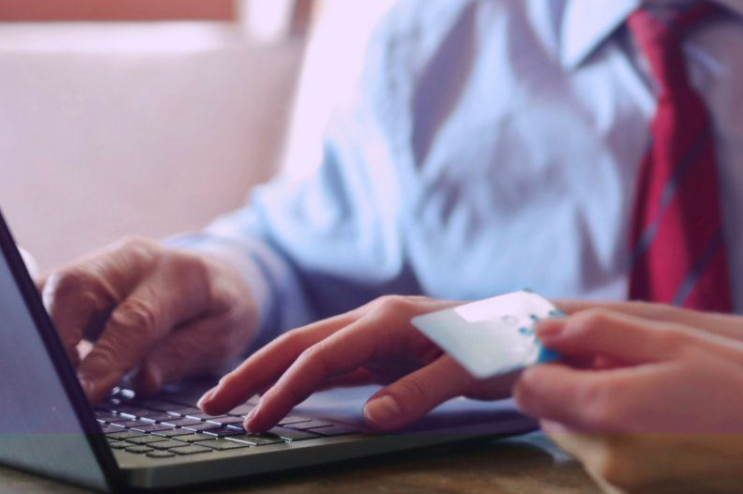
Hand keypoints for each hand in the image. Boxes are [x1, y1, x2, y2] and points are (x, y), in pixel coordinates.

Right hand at [40, 237, 259, 402]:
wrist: (214, 276)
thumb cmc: (218, 308)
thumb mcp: (223, 334)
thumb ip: (183, 354)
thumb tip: (142, 380)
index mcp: (178, 273)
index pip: (134, 318)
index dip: (105, 359)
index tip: (85, 394)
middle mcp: (132, 259)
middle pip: (76, 287)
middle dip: (57, 338)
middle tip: (56, 385)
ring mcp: (100, 263)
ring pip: (51, 288)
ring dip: (40, 333)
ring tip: (45, 376)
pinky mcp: (77, 276)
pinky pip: (43, 294)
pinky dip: (35, 325)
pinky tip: (37, 356)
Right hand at [198, 295, 513, 431]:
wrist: (534, 328)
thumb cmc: (506, 345)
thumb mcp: (471, 371)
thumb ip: (421, 391)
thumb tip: (370, 416)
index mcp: (389, 319)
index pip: (321, 356)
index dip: (283, 389)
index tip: (253, 422)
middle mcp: (376, 319)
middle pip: (299, 343)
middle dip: (252, 372)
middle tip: (208, 405)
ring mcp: (378, 332)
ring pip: (310, 351)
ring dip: (269, 374)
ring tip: (230, 402)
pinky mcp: (386, 348)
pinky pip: (333, 364)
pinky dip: (300, 378)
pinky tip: (281, 396)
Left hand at [513, 310, 742, 491]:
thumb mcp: (672, 340)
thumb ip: (600, 332)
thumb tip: (547, 329)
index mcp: (607, 414)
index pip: (530, 387)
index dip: (545, 359)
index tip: (576, 343)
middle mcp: (606, 462)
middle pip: (553, 414)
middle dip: (577, 385)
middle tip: (629, 363)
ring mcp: (624, 489)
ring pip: (583, 438)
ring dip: (603, 411)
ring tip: (662, 392)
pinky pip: (612, 461)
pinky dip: (626, 437)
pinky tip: (671, 421)